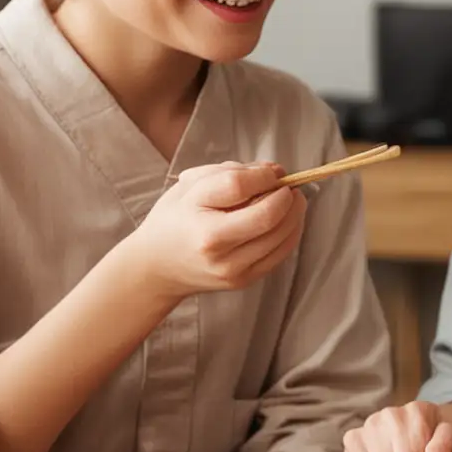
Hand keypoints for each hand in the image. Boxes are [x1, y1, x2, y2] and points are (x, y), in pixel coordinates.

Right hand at [124, 162, 307, 300]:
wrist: (156, 268)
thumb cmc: (174, 220)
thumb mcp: (189, 186)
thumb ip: (230, 172)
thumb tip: (275, 171)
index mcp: (196, 218)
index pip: (238, 186)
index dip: (262, 175)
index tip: (270, 172)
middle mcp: (215, 247)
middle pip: (268, 215)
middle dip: (287, 195)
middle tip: (288, 185)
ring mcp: (232, 268)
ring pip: (282, 234)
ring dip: (295, 212)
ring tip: (290, 199)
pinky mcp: (244, 280)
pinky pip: (282, 252)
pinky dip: (291, 231)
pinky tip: (287, 219)